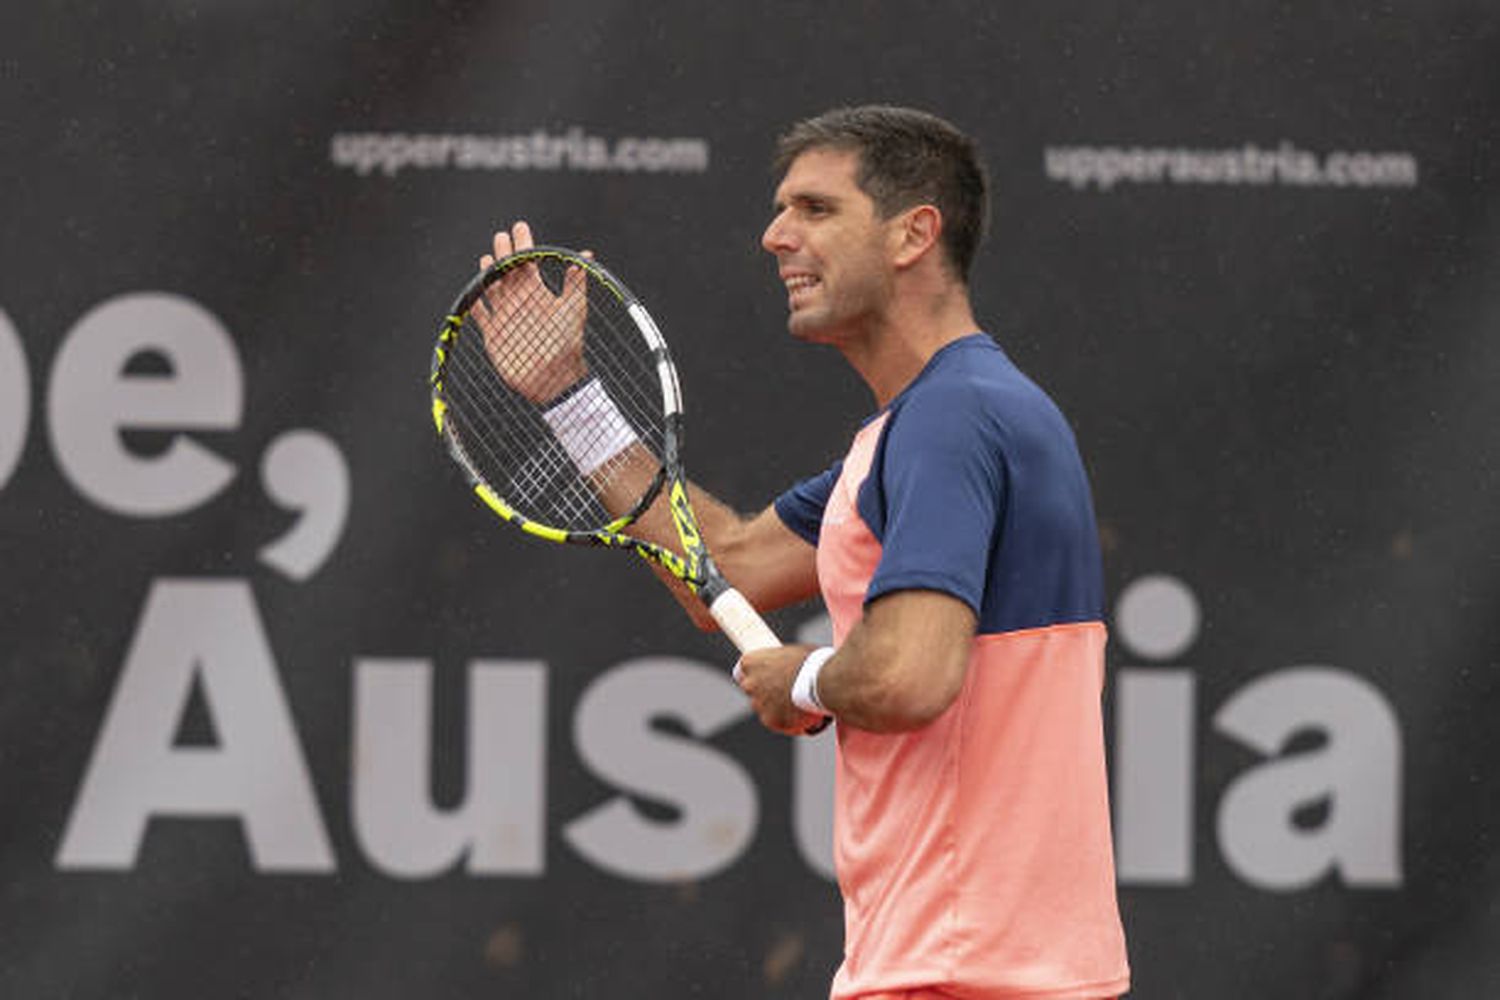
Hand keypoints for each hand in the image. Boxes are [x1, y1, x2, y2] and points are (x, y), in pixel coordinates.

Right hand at [473, 220, 589, 403]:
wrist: (552, 378)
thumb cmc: (567, 343)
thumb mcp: (573, 309)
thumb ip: (576, 283)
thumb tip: (586, 255)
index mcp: (539, 294)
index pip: (529, 264)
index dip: (524, 245)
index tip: (520, 227)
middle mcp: (522, 302)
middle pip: (509, 273)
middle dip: (504, 254)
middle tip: (501, 235)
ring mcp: (507, 317)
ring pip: (494, 289)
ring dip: (490, 274)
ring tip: (486, 258)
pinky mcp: (494, 334)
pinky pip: (482, 314)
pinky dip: (478, 301)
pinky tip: (475, 289)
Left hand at [734, 644, 827, 735]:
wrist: (826, 682)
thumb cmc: (814, 662)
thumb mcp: (793, 654)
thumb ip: (782, 665)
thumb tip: (788, 670)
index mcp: (751, 661)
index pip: (742, 671)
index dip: (756, 676)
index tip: (766, 678)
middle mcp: (749, 683)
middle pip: (754, 692)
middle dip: (769, 694)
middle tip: (789, 693)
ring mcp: (759, 704)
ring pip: (768, 710)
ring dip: (780, 709)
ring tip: (804, 705)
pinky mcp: (772, 722)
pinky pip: (780, 723)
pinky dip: (791, 722)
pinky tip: (807, 716)